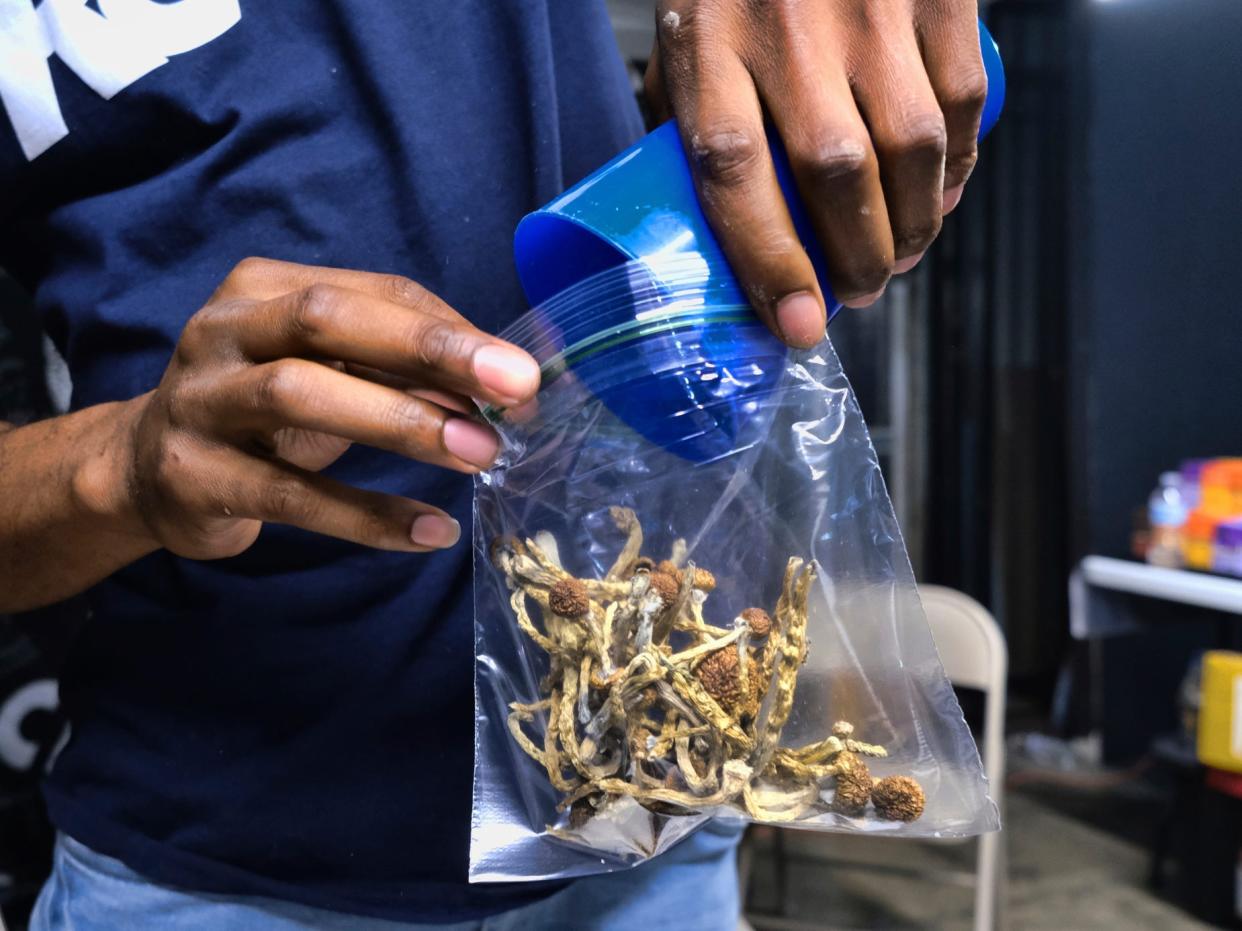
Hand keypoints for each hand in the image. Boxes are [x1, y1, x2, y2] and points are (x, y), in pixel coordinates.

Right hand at [120, 258, 538, 559]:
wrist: (148, 470)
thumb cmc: (263, 410)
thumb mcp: (327, 372)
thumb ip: (399, 369)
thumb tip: (501, 391)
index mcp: (266, 287)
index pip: (376, 291)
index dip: (454, 330)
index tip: (522, 374)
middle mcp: (224, 329)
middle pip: (330, 320)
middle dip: (430, 350)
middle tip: (514, 388)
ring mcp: (200, 400)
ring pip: (300, 394)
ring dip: (401, 423)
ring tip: (478, 454)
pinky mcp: (193, 475)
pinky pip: (290, 495)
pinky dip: (365, 514)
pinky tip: (430, 530)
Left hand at [645, 0, 986, 345]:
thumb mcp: (688, 37)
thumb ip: (698, 118)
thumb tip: (720, 227)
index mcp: (709, 44)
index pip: (733, 171)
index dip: (768, 260)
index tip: (795, 324)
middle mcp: (789, 27)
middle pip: (836, 174)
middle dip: (857, 259)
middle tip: (857, 292)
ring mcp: (870, 6)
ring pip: (911, 149)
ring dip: (914, 227)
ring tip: (899, 257)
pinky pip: (961, 101)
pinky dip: (958, 167)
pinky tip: (941, 196)